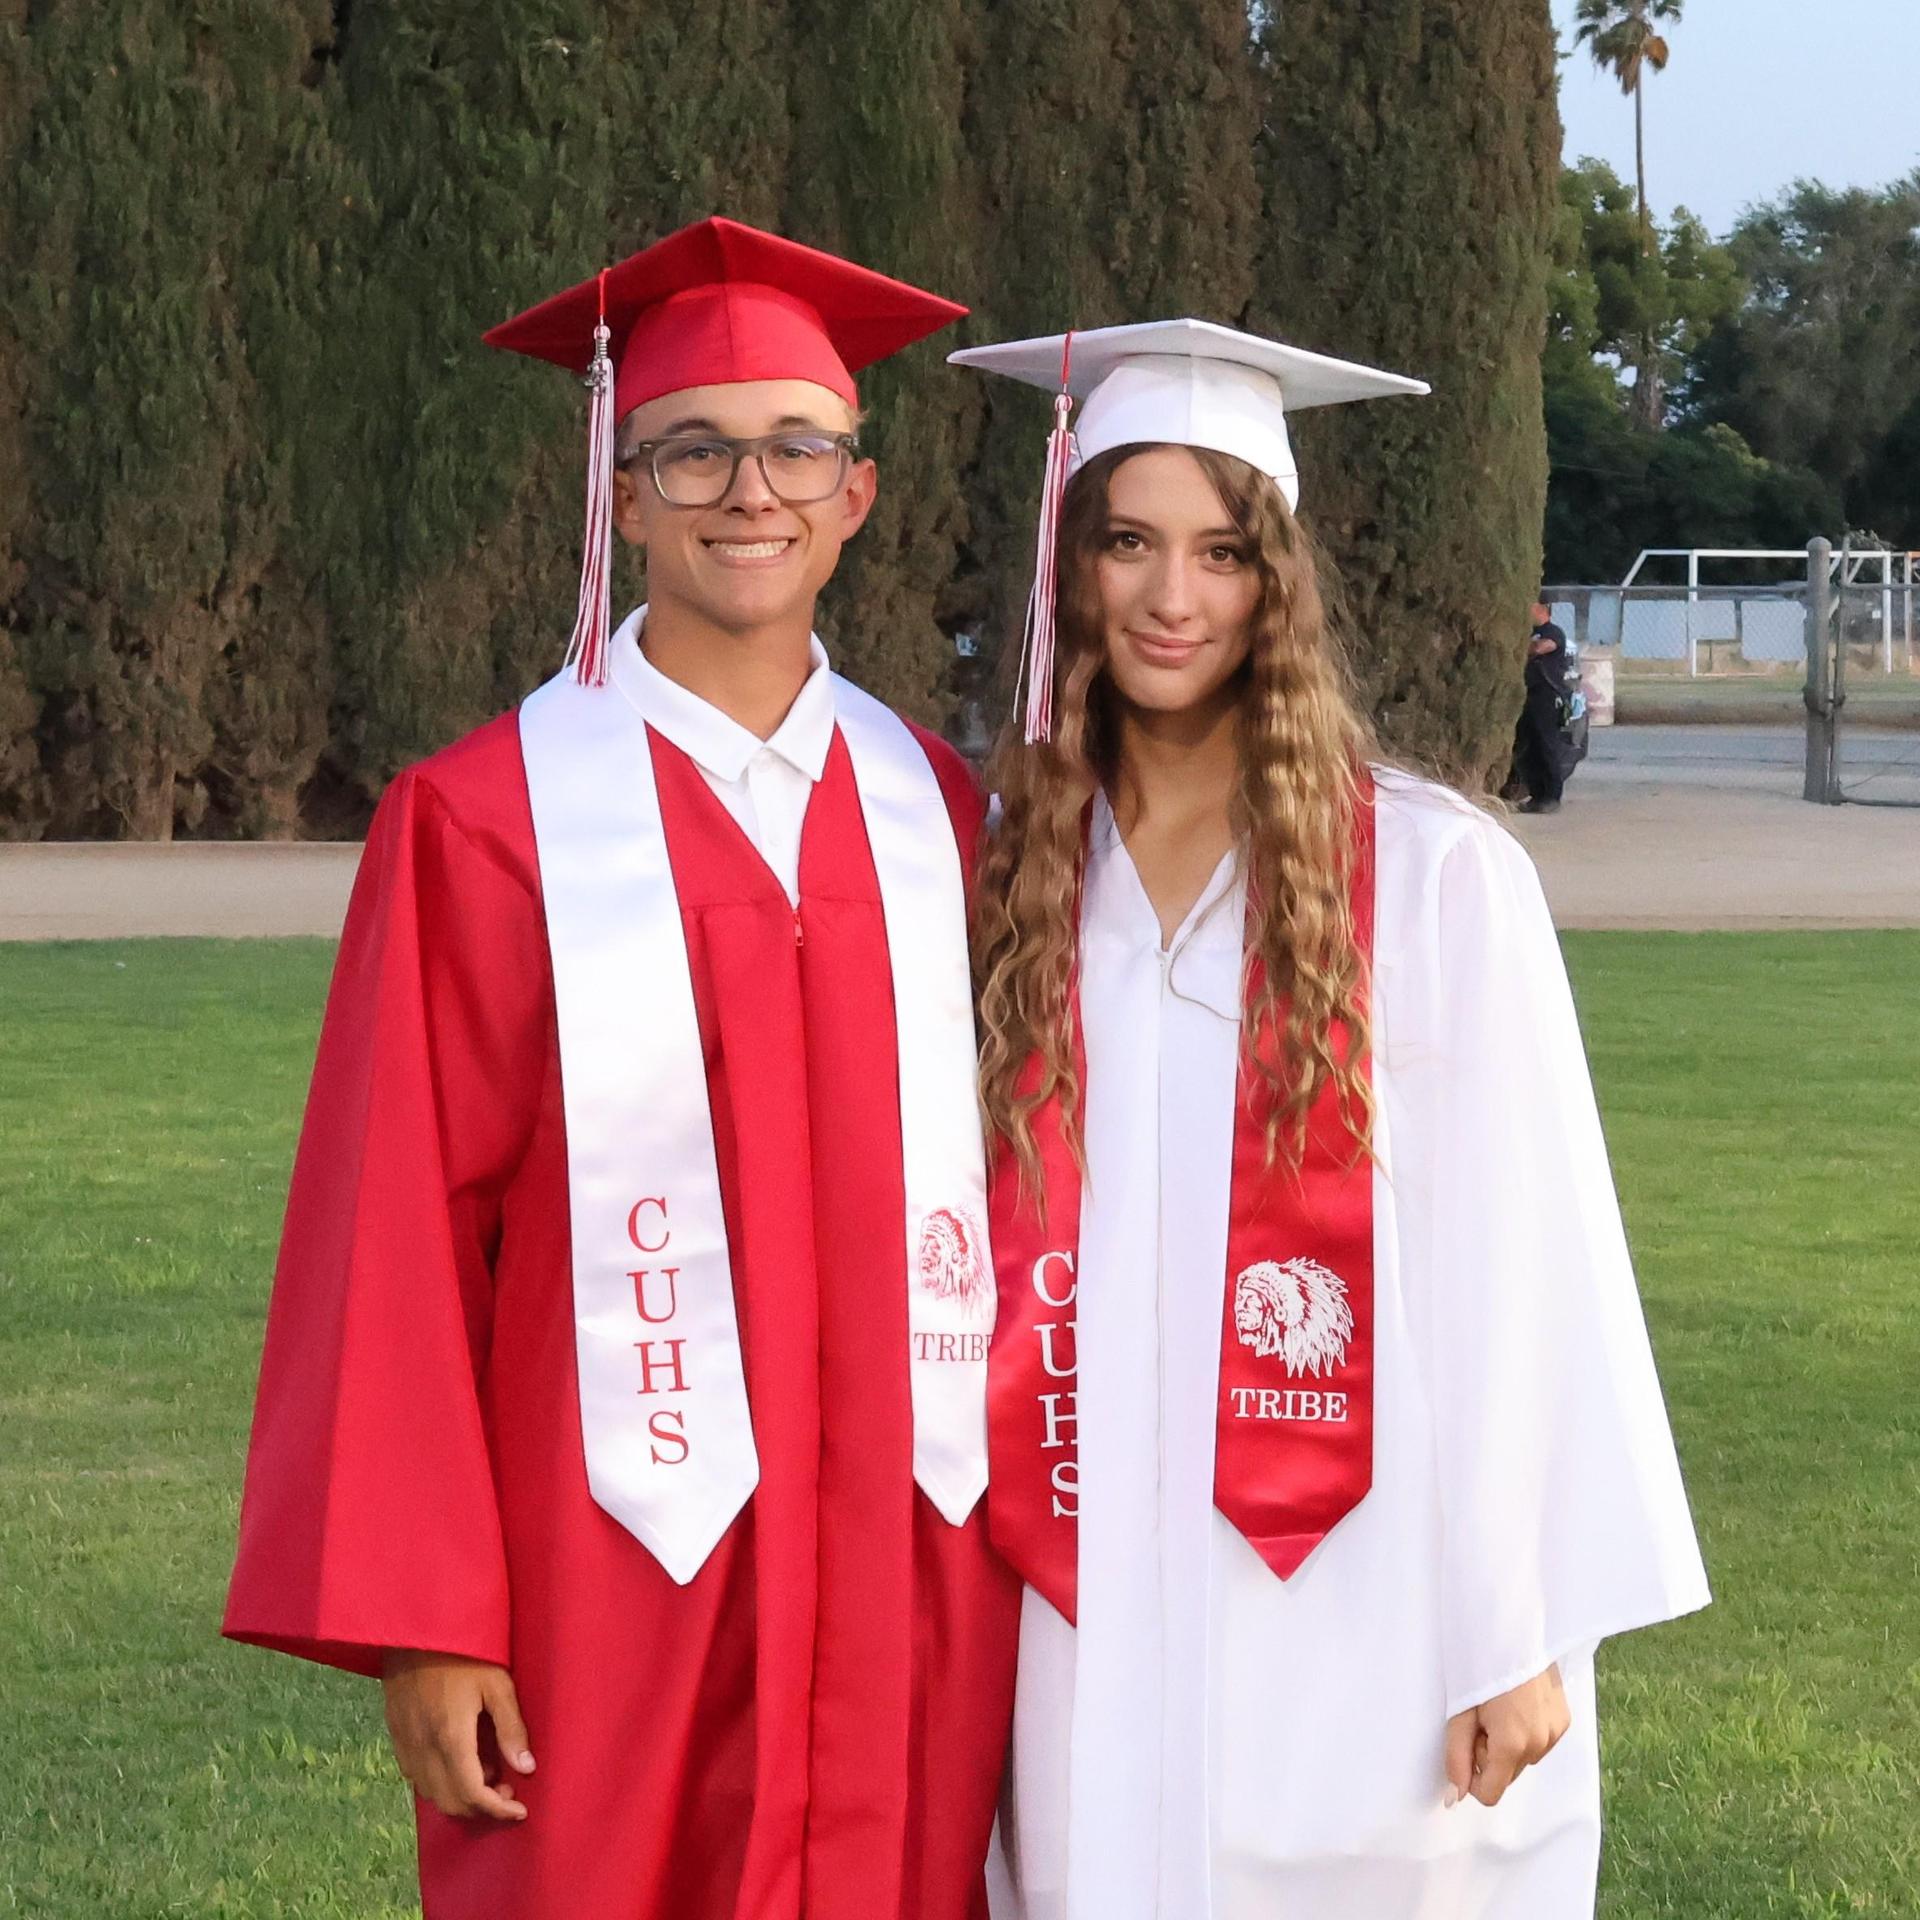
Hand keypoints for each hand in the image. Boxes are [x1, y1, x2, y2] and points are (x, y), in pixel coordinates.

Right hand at [381, 1649, 534, 1821]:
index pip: (473, 1794)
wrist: (416, 1630)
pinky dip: (440, 1782)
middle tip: (508, 1789)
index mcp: (451, 1737)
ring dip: (460, 1795)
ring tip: (488, 1770)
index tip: (520, 1810)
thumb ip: (511, 1728)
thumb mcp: (497, 1683)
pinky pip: (416, 1777)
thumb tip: (526, 1767)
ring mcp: (406, 1744)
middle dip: (482, 1807)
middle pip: (451, 1803)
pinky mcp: (396, 1735)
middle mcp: (423, 1748)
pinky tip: (460, 1759)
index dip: (498, 1810)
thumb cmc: (464, 1652)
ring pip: (431, 1794)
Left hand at [1443, 1664, 1568, 1808]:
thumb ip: (1456, 1758)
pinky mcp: (1564, 1720)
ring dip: (1508, 1744)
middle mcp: (1540, 1744)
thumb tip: (1456, 1797)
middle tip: (1481, 1718)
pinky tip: (1518, 1705)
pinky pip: (1540, 1742)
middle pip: (1507, 1775)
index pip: (1491, 1793)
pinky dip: (1526, 1732)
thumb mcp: (1459, 1713)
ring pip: (1523, 1759)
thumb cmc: (1478, 1667)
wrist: (1510, 1629)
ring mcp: (1556, 1732)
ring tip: (1500, 1708)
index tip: (1467, 1744)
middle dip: (1490, 1755)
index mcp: (1513, 1744)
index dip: (1472, 1776)